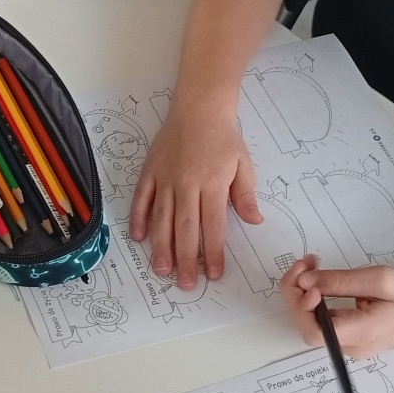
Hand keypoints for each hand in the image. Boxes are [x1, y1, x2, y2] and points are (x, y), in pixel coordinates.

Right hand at [129, 103, 259, 286]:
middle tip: (185, 284)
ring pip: (162, 219)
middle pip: (185, 229)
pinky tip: (138, 238)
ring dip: (161, 246)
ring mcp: (165, 179)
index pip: (213, 225)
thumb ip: (245, 195)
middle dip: (186, 259)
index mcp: (212, 184)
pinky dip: (138, 218)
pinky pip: (142, 199)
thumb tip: (254, 221)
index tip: (214, 274)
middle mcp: (186, 185)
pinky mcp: (150, 173)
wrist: (198, 108)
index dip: (213, 252)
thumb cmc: (224, 138)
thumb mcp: (244, 164)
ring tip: (161, 270)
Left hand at [279, 256, 393, 357]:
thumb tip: (305, 282)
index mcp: (361, 333)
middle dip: (296, 292)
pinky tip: (318, 280)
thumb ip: (341, 282)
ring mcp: (349, 343)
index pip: (314, 331)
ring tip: (309, 266)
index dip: (301, 306)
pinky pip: (323, 319)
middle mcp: (350, 345)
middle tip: (304, 264)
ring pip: (312, 322)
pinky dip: (314, 299)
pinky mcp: (349, 336)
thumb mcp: (379, 280)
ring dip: (303, 293)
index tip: (308, 280)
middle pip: (308, 325)